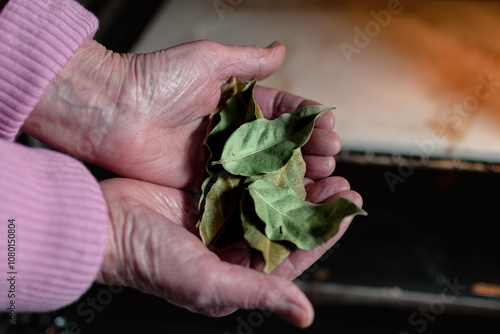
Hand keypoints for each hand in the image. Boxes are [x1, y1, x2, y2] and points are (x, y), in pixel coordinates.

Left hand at [24, 39, 337, 188]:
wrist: (113, 112)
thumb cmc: (156, 79)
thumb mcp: (207, 59)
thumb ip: (247, 61)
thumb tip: (281, 50)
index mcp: (233, 100)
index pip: (279, 110)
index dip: (305, 118)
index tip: (329, 125)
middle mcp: (229, 131)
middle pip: (277, 142)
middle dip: (306, 148)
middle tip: (332, 156)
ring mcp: (218, 159)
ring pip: (264, 167)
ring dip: (292, 172)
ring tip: (320, 176)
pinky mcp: (204, 182)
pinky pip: (239, 188)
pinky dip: (264, 192)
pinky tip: (287, 196)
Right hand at [97, 176, 360, 327]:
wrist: (105, 225)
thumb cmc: (151, 260)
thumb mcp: (208, 282)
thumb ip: (259, 292)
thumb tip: (305, 315)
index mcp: (241, 272)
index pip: (295, 255)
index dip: (325, 233)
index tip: (350, 209)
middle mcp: (236, 245)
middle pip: (288, 224)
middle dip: (317, 204)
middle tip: (343, 182)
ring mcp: (223, 216)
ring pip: (272, 198)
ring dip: (297, 183)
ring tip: (323, 164)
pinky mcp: (209, 191)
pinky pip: (248, 178)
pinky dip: (268, 167)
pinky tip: (286, 152)